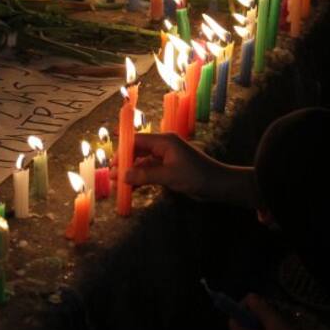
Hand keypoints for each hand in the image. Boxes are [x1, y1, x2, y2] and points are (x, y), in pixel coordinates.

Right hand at [125, 132, 255, 206]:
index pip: (137, 140)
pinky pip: (150, 172)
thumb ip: (145, 175)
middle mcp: (164, 147)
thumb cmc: (196, 176)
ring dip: (132, 173)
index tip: (111, 164)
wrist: (218, 185)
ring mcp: (166, 158)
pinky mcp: (169, 169)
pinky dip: (141, 179)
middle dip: (125, 163)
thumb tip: (123, 176)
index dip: (123, 151)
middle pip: (138, 151)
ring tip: (118, 185)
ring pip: (143, 163)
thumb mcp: (169, 175)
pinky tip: (132, 188)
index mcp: (164, 141)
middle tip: (112, 177)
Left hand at [229, 294, 318, 329]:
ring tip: (278, 322)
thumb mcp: (276, 324)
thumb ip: (261, 309)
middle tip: (271, 310)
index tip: (257, 301)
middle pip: (242, 327)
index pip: (233, 319)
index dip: (242, 307)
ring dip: (262, 326)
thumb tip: (250, 296)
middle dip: (254, 315)